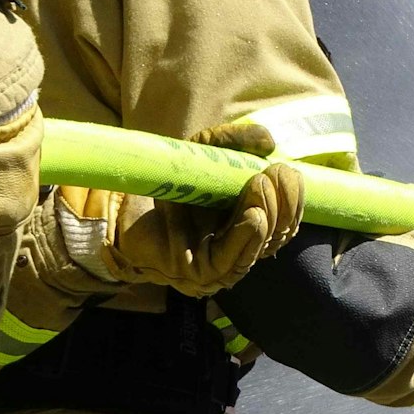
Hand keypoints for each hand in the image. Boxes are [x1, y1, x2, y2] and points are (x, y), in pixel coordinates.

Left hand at [55, 121, 304, 296]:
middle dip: (284, 203)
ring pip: (263, 246)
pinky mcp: (200, 274)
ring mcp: (223, 265)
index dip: (293, 198)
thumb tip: (269, 140)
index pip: (286, 220)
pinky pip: (234, 259)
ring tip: (260, 184)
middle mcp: (240, 248)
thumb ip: (234, 140)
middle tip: (274, 174)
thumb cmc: (167, 182)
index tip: (286, 169)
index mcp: (248, 225)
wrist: (120, 207)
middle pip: (281, 233)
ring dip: (269, 213)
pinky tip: (254, 214)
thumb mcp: (204, 152)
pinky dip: (249, 235)